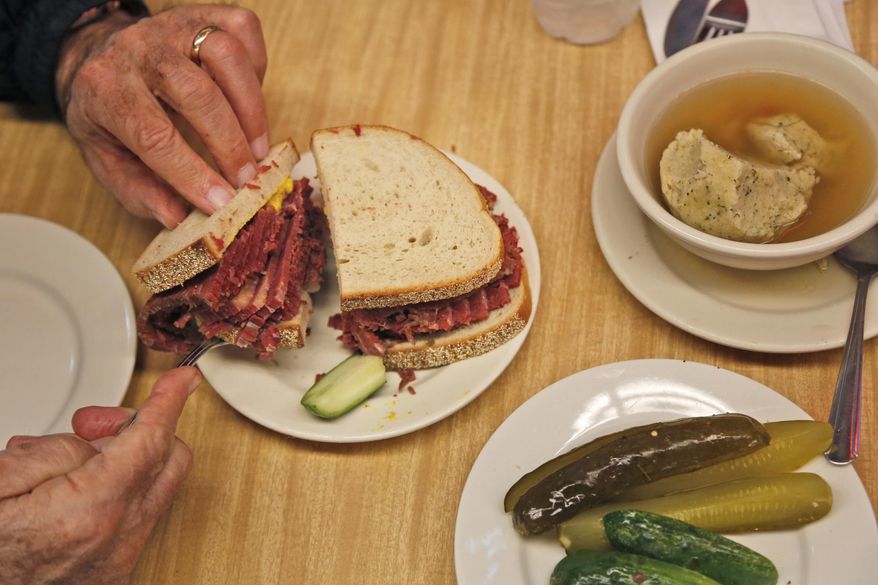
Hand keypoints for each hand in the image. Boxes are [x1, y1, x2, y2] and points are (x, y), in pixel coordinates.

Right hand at [0, 367, 201, 584]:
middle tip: (94, 426)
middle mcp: (116, 539)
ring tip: (59, 469)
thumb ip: (58, 451)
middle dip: (140, 430)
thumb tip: (97, 442)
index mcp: (89, 511)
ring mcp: (118, 561)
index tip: (183, 380)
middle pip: (167, 461)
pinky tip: (69, 495)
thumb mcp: (3, 481)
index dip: (168, 402)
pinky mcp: (113, 573)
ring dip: (120, 464)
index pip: (151, 440)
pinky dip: (112, 495)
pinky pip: (132, 518)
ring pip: (150, 488)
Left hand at [56, 5, 269, 227]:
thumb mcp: (105, 157)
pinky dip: (256, 69)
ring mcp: (173, 25)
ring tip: (257, 148)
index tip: (220, 202)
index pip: (153, 134)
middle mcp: (138, 49)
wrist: (98, 53)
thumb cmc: (109, 112)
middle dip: (230, 144)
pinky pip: (242, 32)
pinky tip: (249, 101)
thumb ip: (138, 189)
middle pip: (197, 94)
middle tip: (247, 179)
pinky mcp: (203, 14)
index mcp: (105, 88)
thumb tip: (177, 218)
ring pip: (226, 55)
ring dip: (251, 109)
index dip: (191, 173)